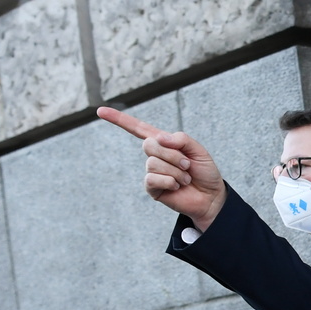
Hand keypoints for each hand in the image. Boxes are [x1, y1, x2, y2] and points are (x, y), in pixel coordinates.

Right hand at [96, 107, 227, 230]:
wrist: (211, 197)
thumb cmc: (205, 172)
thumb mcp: (198, 150)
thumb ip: (181, 139)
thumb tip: (159, 138)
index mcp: (163, 143)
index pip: (138, 128)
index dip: (119, 119)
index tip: (99, 111)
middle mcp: (155, 156)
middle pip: (149, 145)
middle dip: (172, 155)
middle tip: (186, 165)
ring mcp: (152, 172)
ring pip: (153, 163)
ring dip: (175, 171)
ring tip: (185, 178)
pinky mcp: (152, 188)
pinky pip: (152, 179)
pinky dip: (169, 181)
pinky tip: (177, 186)